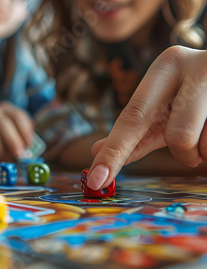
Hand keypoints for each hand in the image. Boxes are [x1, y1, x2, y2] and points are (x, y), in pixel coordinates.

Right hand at [0, 101, 32, 166]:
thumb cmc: (0, 141)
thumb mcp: (14, 138)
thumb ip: (22, 142)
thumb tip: (29, 153)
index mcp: (5, 110)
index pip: (17, 115)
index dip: (24, 130)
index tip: (29, 144)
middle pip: (2, 123)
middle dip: (13, 141)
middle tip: (19, 155)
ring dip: (0, 151)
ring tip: (6, 161)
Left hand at [88, 46, 206, 189]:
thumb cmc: (194, 95)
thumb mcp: (163, 106)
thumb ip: (134, 130)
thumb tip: (94, 151)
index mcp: (167, 66)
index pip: (132, 118)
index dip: (113, 153)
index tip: (95, 180)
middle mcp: (197, 68)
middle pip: (179, 137)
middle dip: (183, 154)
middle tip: (190, 152)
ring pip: (204, 148)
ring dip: (204, 152)